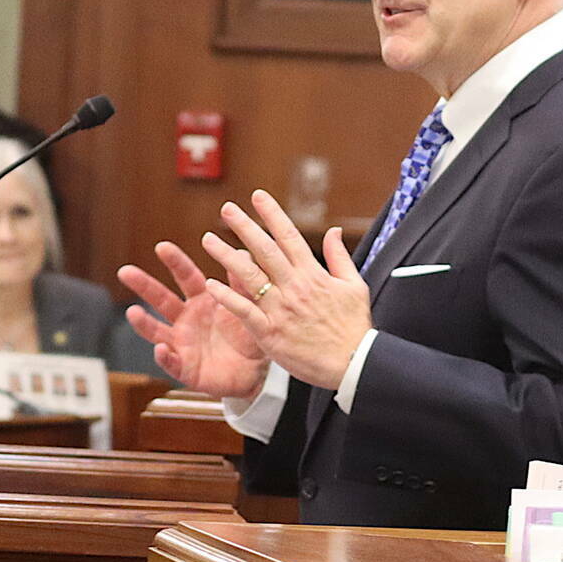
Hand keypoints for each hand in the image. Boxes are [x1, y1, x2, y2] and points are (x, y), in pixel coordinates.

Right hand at [118, 240, 269, 398]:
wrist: (256, 375)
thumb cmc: (251, 338)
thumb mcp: (251, 309)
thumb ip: (243, 285)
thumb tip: (243, 254)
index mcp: (202, 301)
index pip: (186, 277)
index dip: (175, 262)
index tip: (162, 246)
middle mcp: (187, 320)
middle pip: (161, 299)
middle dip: (143, 285)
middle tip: (125, 271)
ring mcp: (182, 343)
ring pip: (156, 331)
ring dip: (143, 322)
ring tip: (133, 312)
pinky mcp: (185, 368)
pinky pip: (171, 363)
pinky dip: (164, 357)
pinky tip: (160, 350)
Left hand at [197, 190, 371, 389]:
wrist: (355, 364)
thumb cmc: (354, 328)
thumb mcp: (355, 286)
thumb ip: (340, 257)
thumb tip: (332, 230)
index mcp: (313, 275)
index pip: (289, 237)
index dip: (272, 214)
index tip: (258, 196)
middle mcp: (294, 287)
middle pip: (265, 250)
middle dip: (244, 226)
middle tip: (226, 208)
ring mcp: (281, 309)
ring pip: (249, 275)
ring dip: (226, 255)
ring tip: (207, 239)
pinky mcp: (270, 332)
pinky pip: (244, 310)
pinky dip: (228, 296)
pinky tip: (211, 284)